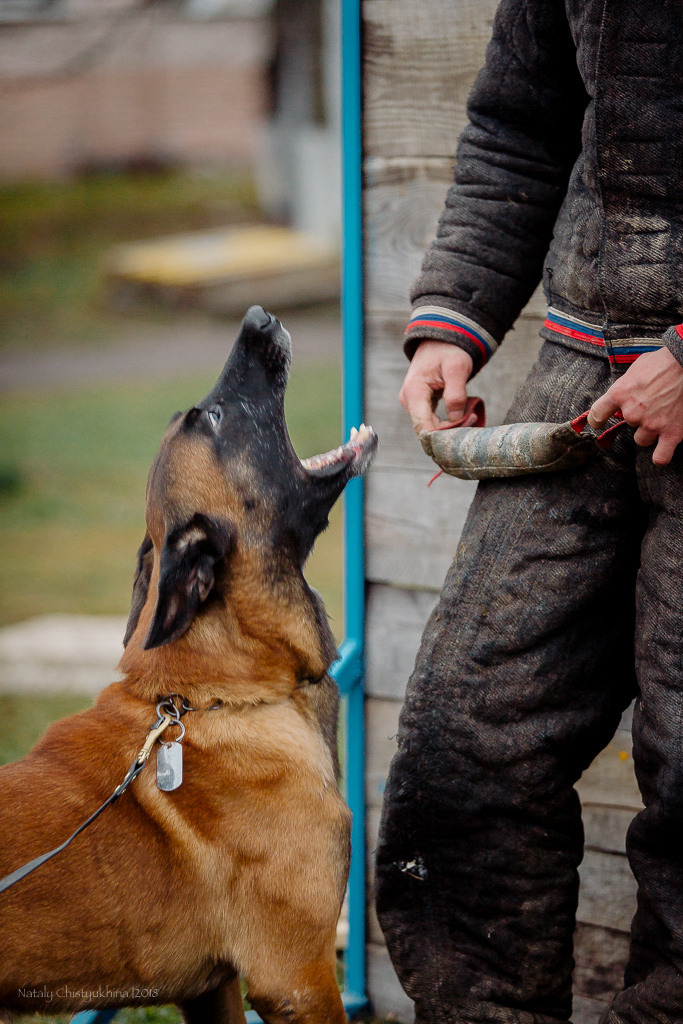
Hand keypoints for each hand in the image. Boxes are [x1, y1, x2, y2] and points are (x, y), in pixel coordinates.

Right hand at [399, 342, 474, 433]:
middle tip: (473, 419)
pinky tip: (462, 414)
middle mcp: (409, 400)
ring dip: (450, 426)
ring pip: (430, 426)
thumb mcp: (457, 367)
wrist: (440, 339)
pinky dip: (447, 421)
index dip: (442, 436)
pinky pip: (432, 420)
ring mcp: (412, 403)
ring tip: (470, 415)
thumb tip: (456, 418)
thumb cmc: (448, 349)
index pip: (423, 427)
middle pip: (427, 429)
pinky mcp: (419, 403)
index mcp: (414, 392)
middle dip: (450, 430)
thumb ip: (456, 394)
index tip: (463, 430)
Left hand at [588, 347, 682, 464]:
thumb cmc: (663, 362)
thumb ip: (625, 385)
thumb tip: (621, 394)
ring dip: (649, 432)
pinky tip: (663, 449)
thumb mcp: (635, 368)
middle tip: (654, 403)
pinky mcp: (672, 433)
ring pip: (642, 440)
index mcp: (620, 394)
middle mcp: (633, 412)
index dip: (597, 420)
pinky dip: (661, 456)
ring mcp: (652, 424)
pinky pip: (661, 457)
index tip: (599, 422)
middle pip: (628, 425)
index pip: (597, 414)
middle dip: (639, 417)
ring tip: (663, 417)